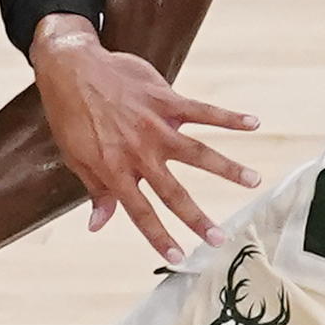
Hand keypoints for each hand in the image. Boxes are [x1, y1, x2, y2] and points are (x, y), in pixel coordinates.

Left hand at [30, 14, 261, 260]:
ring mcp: (155, 125)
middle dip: (198, 218)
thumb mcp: (75, 158)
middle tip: (220, 239)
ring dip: (227, 168)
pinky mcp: (165, 100)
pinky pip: (202, 111)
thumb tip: (98, 226)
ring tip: (253, 181)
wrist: (71, 67)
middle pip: (174, 192)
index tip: (178, 257)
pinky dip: (228, 117)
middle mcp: (138, 152)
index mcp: (114, 170)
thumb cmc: (71, 114)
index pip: (140, 212)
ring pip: (197, 153)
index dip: (159, 237)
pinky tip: (253, 123)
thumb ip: (95, 192)